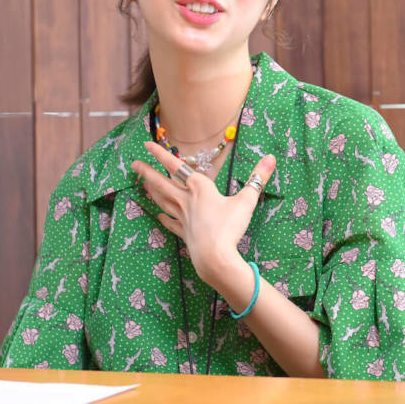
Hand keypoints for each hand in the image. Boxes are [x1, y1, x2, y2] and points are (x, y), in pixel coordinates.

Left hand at [131, 141, 275, 287]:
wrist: (216, 258)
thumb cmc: (229, 228)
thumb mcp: (246, 200)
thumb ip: (257, 178)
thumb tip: (270, 157)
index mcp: (199, 187)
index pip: (176, 166)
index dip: (160, 154)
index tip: (146, 145)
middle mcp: (186, 200)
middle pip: (162, 183)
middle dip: (147, 172)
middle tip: (133, 164)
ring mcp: (182, 218)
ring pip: (162, 200)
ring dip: (152, 191)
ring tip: (142, 184)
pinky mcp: (183, 233)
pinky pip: (170, 222)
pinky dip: (163, 217)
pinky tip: (157, 215)